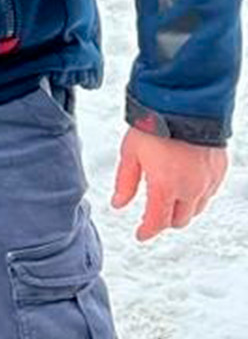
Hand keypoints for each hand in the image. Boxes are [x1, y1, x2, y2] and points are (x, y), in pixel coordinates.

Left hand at [111, 128, 227, 240]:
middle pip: (179, 220)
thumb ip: (125, 183)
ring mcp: (208, 181)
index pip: (157, 222)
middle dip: (165, 221)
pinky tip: (187, 184)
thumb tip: (119, 204)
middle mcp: (190, 189)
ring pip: (197, 209)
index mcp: (165, 187)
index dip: (147, 232)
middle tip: (154, 214)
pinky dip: (198, 194)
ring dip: (183, 209)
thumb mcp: (130, 153)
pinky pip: (209, 193)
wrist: (186, 103)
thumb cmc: (156, 124)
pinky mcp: (219, 170)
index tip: (141, 234)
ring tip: (170, 198)